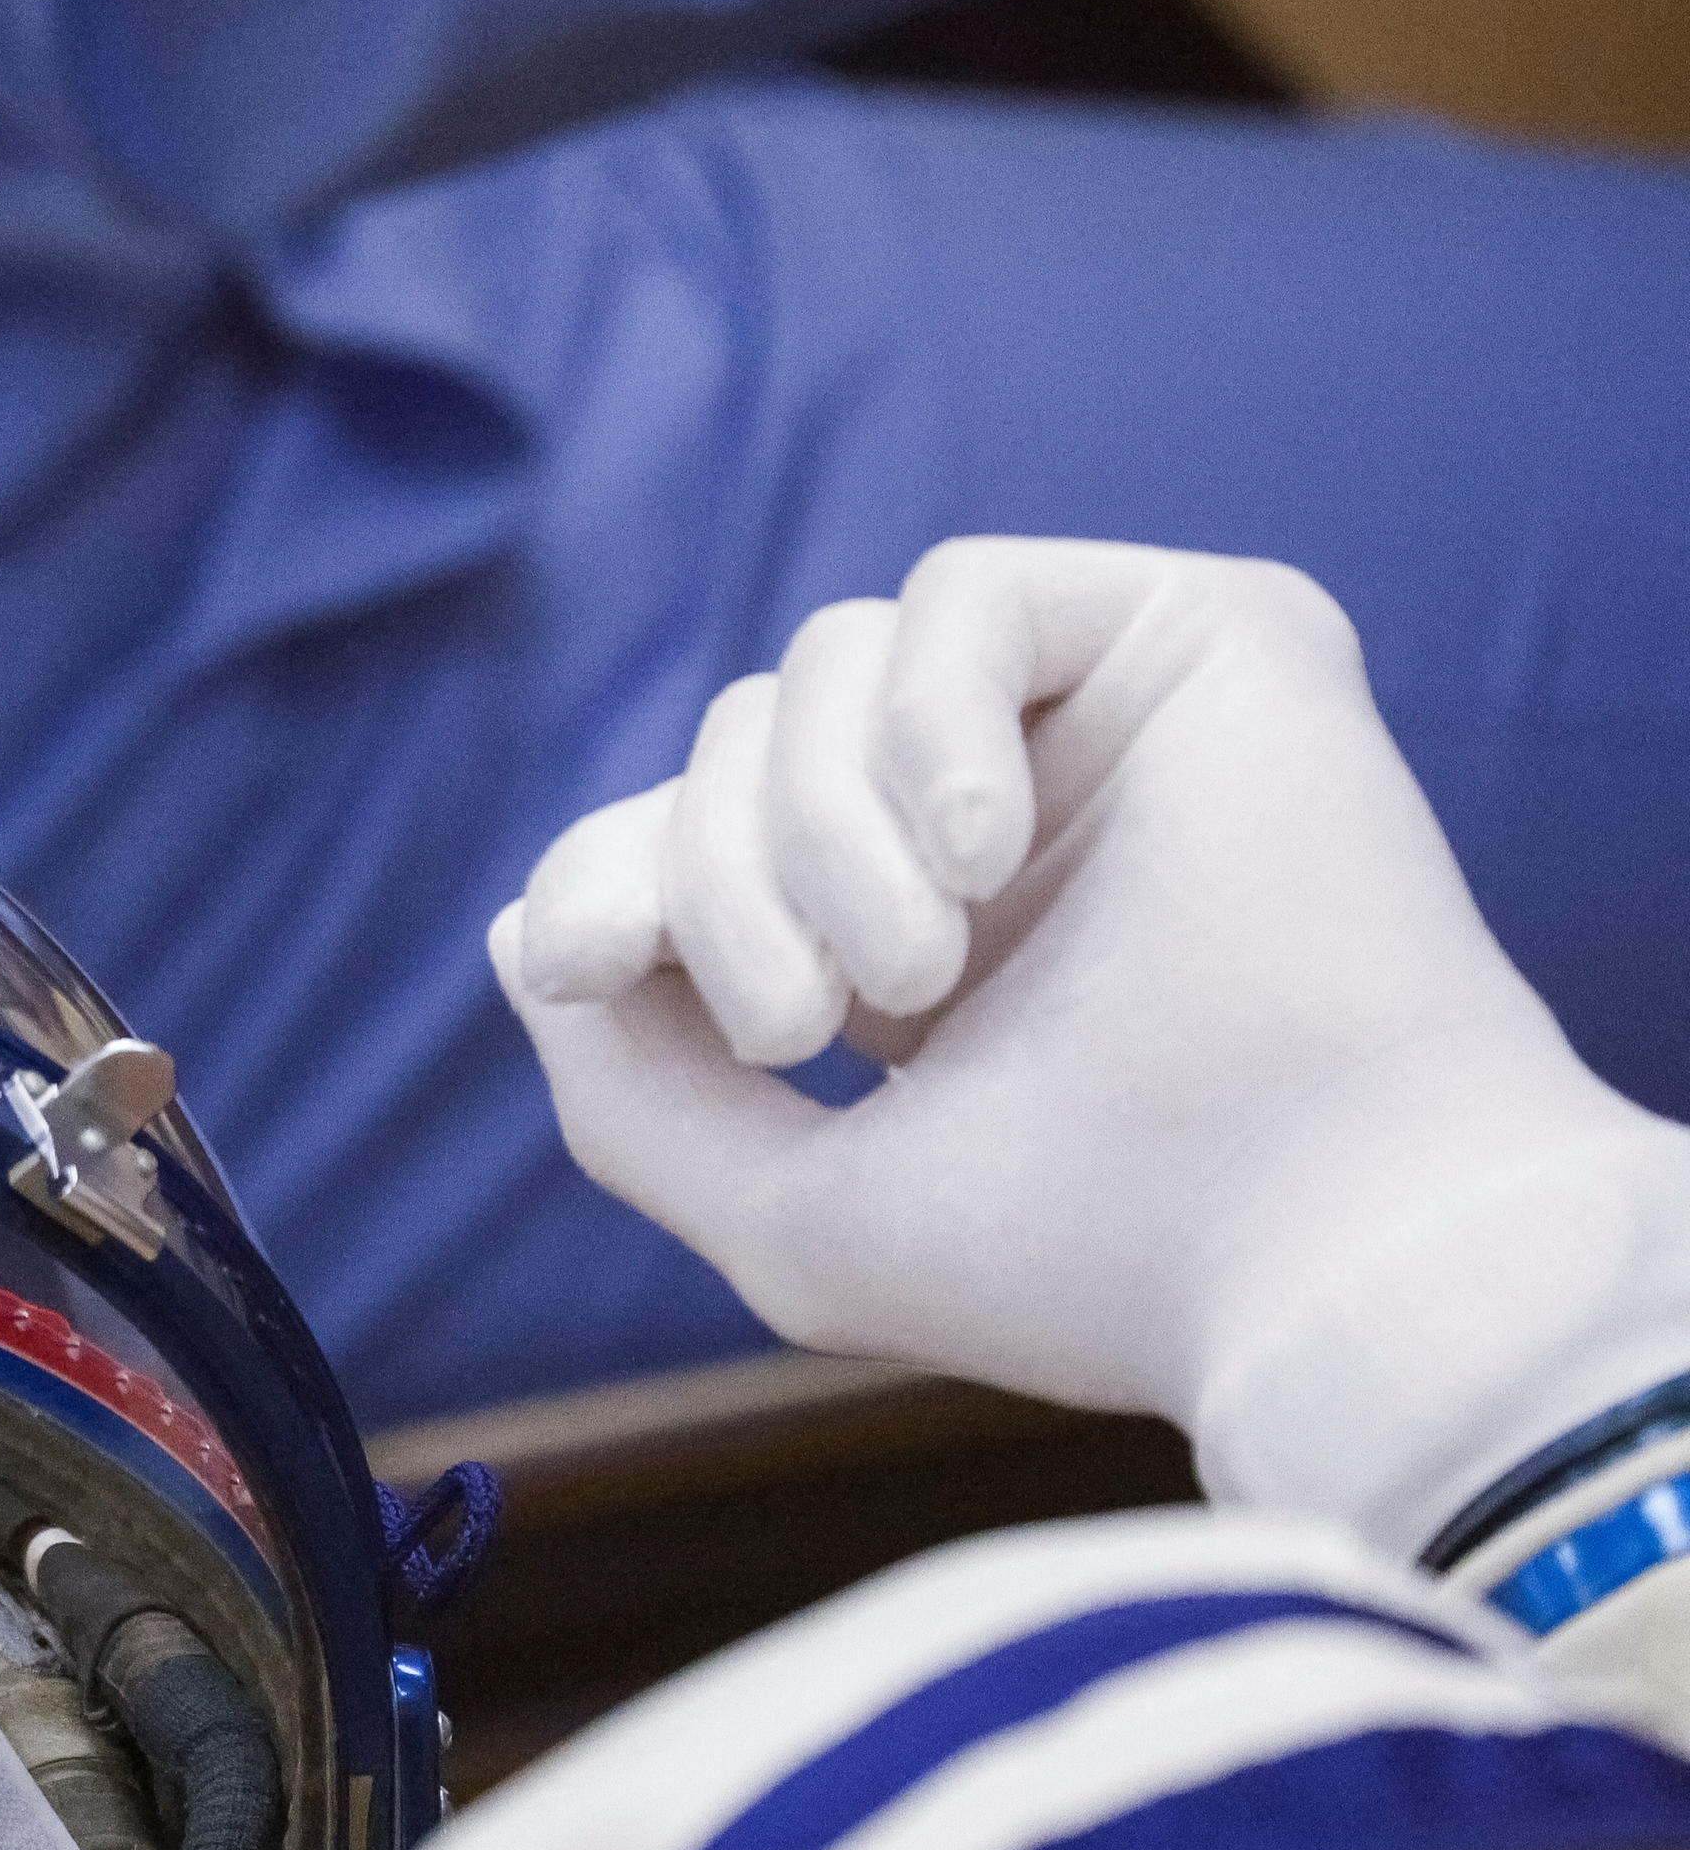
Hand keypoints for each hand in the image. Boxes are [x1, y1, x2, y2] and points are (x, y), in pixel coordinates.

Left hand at [493, 536, 1689, 1551]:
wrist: (1313, 1237)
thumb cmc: (1081, 1253)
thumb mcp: (786, 1211)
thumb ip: (633, 1094)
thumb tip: (536, 929)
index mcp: (917, 954)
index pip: (695, 846)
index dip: (614, 879)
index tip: (588, 957)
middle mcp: (1006, 830)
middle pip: (737, 750)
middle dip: (713, 877)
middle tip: (800, 1025)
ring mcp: (1102, 730)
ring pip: (819, 668)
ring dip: (813, 828)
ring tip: (917, 975)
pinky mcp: (1202, 636)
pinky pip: (959, 595)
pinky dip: (925, 723)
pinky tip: (988, 859)